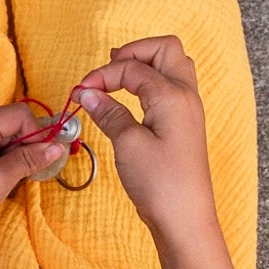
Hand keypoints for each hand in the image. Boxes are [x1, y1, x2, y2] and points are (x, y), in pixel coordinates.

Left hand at [0, 104, 66, 258]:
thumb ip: (29, 159)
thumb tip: (58, 146)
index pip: (18, 115)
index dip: (37, 135)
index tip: (44, 161)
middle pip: (9, 122)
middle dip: (23, 146)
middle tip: (25, 174)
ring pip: (1, 133)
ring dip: (12, 154)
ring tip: (5, 179)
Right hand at [74, 36, 217, 244]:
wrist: (185, 219)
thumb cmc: (161, 184)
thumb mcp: (128, 144)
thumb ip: (109, 112)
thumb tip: (89, 92)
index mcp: (174, 95)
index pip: (134, 67)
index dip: (104, 73)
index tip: (80, 90)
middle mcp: (186, 96)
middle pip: (166, 50)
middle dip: (135, 51)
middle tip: (108, 68)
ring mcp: (188, 110)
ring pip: (172, 66)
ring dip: (145, 64)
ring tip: (117, 75)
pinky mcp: (184, 125)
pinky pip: (171, 87)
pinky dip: (150, 82)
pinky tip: (132, 96)